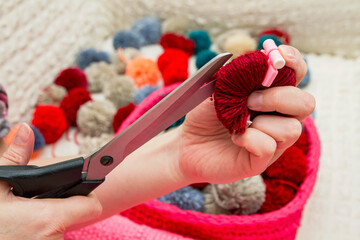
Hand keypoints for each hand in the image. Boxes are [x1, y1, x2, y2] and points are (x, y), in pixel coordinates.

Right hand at [0, 124, 101, 239]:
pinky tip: (23, 228)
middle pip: (76, 215)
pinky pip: (51, 237)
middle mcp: (53, 238)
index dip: (87, 195)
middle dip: (61, 205)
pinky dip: (41, 231)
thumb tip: (26, 130)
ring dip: (50, 221)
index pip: (91, 206)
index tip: (73, 187)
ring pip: (62, 228)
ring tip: (25, 217)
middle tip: (38, 200)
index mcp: (46, 219)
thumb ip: (15, 158)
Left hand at [177, 46, 314, 183]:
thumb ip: (238, 74)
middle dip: (280, 97)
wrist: (188, 143)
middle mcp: (278, 118)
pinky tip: (235, 138)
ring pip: (293, 129)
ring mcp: (273, 141)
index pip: (297, 75)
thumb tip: (259, 61)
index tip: (280, 56)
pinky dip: (249, 139)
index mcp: (271, 95)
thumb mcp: (216, 89)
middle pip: (306, 103)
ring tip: (238, 123)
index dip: (294, 62)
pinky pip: (269, 147)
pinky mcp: (261, 161)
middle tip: (250, 100)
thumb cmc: (205, 116)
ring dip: (263, 122)